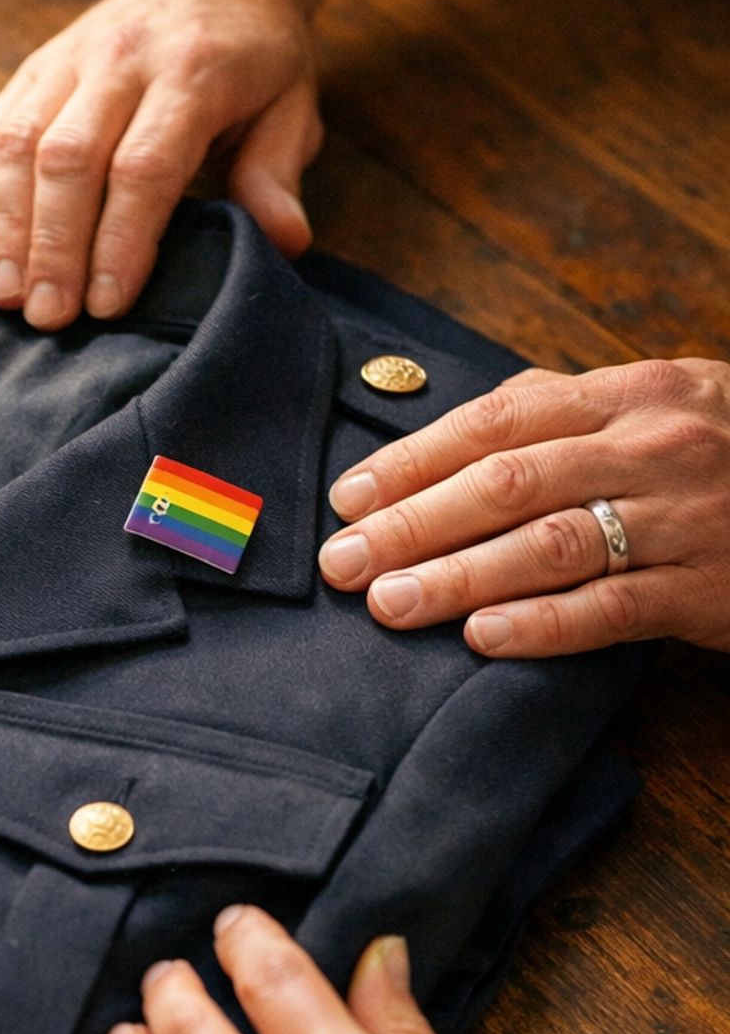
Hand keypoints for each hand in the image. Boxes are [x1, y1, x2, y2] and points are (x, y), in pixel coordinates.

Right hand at [0, 0, 320, 330]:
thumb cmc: (255, 54)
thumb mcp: (292, 107)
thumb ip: (277, 174)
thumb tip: (285, 241)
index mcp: (192, 72)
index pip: (145, 165)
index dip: (121, 238)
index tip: (107, 302)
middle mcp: (122, 58)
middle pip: (71, 158)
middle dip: (54, 245)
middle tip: (46, 316)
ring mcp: (71, 58)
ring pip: (22, 140)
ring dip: (8, 224)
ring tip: (5, 293)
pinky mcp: (37, 64)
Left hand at [318, 357, 729, 657]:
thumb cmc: (725, 449)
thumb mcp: (660, 404)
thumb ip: (561, 411)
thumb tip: (440, 436)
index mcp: (630, 392)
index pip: (499, 418)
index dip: (415, 459)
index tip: (348, 499)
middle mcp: (654, 447)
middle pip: (509, 482)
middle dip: (414, 525)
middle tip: (342, 563)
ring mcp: (683, 519)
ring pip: (551, 546)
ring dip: (459, 578)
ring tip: (389, 605)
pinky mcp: (707, 590)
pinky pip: (612, 608)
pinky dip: (543, 625)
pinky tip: (484, 641)